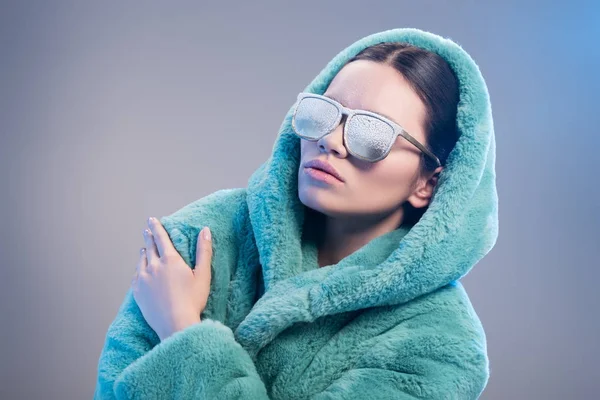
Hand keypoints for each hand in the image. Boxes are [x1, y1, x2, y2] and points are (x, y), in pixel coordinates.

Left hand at [131, 217, 212, 340]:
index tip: (152, 220)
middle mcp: (154, 266)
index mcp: (170, 260)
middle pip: (149, 247)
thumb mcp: (203, 275)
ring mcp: (143, 279)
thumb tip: (205, 231)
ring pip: (141, 261)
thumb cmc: (192, 300)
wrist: (175, 324)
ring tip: (143, 249)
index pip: (161, 238)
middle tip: (146, 230)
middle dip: (149, 237)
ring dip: (143, 253)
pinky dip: (139, 269)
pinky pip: (136, 276)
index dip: (157, 227)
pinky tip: (140, 271)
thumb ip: (204, 251)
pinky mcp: (138, 292)